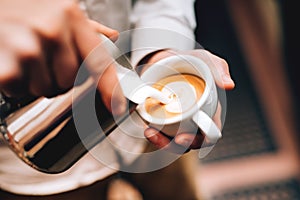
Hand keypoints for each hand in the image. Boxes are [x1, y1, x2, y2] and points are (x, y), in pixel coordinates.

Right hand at [0, 0, 124, 113]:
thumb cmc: (23, 6)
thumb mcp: (59, 8)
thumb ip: (87, 26)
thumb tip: (111, 37)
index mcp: (70, 17)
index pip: (99, 61)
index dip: (111, 89)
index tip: (117, 108)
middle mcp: (52, 31)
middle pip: (70, 81)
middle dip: (59, 77)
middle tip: (44, 58)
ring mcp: (28, 49)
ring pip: (46, 89)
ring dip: (36, 80)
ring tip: (25, 57)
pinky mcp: (6, 67)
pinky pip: (20, 92)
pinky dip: (15, 84)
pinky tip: (11, 63)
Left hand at [140, 49, 234, 152]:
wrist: (166, 59)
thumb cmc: (189, 62)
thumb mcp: (204, 59)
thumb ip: (218, 68)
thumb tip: (229, 85)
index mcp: (209, 111)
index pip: (211, 133)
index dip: (204, 140)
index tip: (186, 138)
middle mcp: (194, 120)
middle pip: (191, 143)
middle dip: (180, 145)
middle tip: (171, 138)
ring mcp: (177, 123)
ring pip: (174, 143)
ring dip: (163, 143)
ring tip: (151, 133)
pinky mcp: (161, 121)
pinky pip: (160, 134)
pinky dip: (154, 136)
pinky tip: (148, 129)